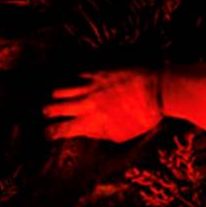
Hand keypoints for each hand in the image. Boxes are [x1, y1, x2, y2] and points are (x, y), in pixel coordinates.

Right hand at [44, 69, 162, 142]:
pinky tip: (74, 84)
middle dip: (47, 113)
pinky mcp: (95, 71)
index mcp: (90, 122)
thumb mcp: (122, 134)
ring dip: (57, 96)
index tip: (47, 134)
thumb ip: (98, 134)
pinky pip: (74, 76)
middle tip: (48, 115)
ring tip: (59, 99)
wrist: (158, 90)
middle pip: (51, 108)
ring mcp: (89, 86)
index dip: (49, 133)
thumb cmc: (143, 117)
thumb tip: (82, 131)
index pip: (59, 129)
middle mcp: (85, 104)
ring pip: (58, 90)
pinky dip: (72, 82)